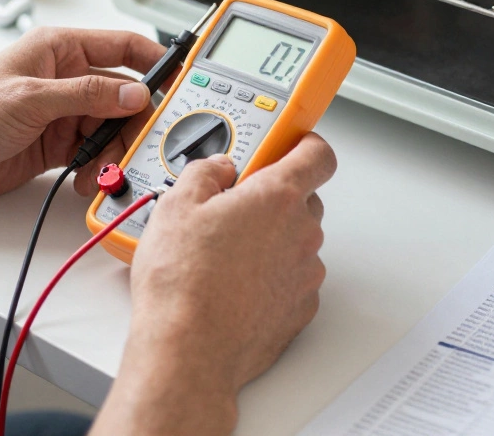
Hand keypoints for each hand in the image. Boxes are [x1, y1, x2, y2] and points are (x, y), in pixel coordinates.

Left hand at [0, 27, 166, 203]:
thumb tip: (133, 93)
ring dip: (113, 150)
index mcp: (57, 50)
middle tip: (142, 143)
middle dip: (134, 122)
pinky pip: (92, 152)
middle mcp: (63, 78)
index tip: (181, 79)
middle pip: (122, 96)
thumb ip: (86, 95)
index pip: (122, 47)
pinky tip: (87, 178)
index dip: (155, 61)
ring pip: (110, 128)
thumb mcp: (30, 99)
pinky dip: (97, 167)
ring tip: (102, 168)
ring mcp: (60, 113)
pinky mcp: (55, 144)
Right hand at [92, 134, 334, 435]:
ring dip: (271, 240)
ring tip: (224, 254)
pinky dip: (271, 277)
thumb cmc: (183, 282)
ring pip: (296, 241)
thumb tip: (216, 168)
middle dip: (273, 197)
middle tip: (233, 206)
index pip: (317, 154)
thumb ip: (204, 172)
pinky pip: (292, 279)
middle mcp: (301, 232)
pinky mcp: (300, 309)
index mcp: (277, 196)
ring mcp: (304, 273)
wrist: (189, 350)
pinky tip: (234, 284)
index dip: (304, 144)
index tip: (287, 144)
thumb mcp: (176, 205)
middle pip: (304, 198)